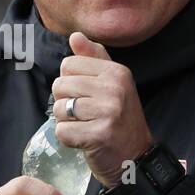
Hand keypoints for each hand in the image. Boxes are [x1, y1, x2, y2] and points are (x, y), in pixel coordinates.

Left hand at [51, 32, 152, 188]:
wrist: (135, 158)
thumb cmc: (119, 120)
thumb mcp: (112, 84)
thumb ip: (93, 59)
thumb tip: (75, 36)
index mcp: (116, 72)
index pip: (68, 64)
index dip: (69, 83)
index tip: (86, 96)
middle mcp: (114, 88)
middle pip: (60, 85)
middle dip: (65, 102)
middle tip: (85, 115)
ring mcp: (109, 112)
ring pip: (59, 109)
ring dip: (66, 122)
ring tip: (86, 127)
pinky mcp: (100, 135)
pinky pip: (63, 132)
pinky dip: (68, 140)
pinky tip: (85, 141)